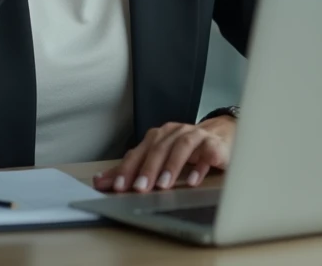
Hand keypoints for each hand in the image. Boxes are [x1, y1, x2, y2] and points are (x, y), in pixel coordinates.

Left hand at [93, 118, 235, 192]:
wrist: (220, 137)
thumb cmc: (185, 151)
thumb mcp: (157, 158)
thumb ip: (131, 169)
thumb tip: (100, 181)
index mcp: (158, 136)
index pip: (139, 151)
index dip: (128, 168)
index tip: (118, 187)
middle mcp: (175, 133)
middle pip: (159, 148)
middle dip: (148, 169)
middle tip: (140, 188)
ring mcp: (196, 136)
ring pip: (182, 147)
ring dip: (172, 166)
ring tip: (164, 185)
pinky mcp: (214, 144)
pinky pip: (207, 153)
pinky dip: (200, 166)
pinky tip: (193, 181)